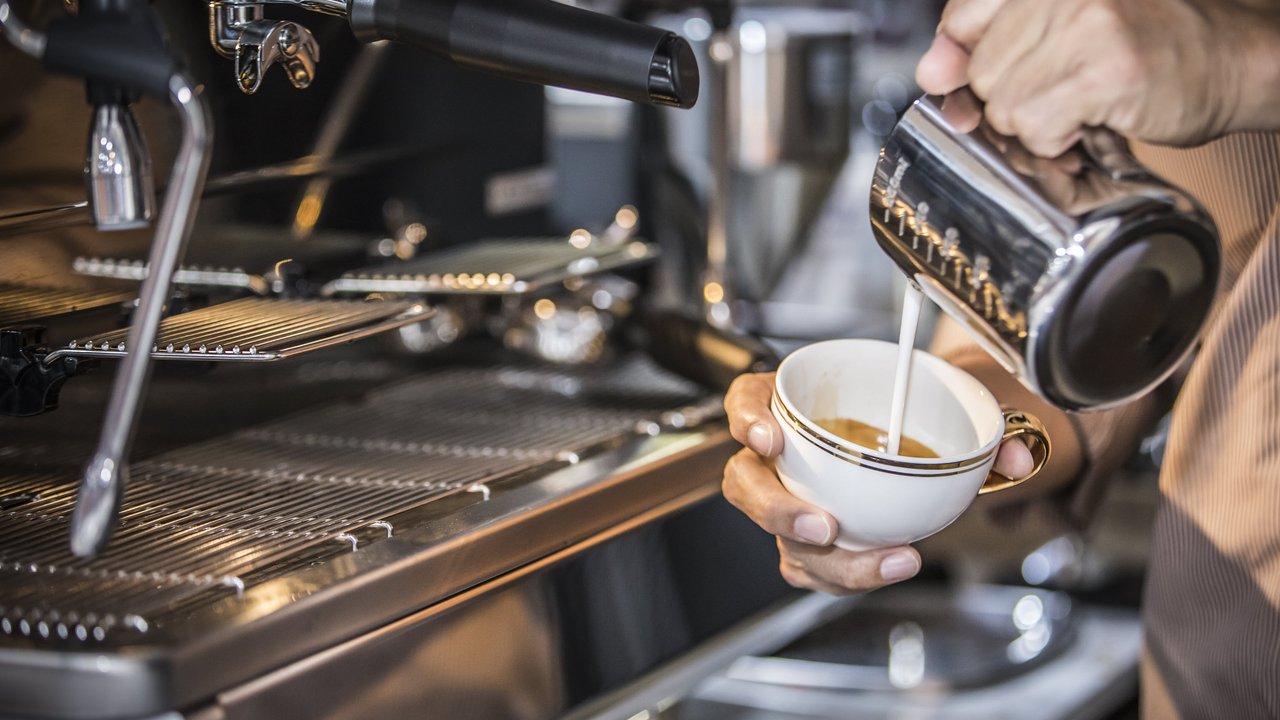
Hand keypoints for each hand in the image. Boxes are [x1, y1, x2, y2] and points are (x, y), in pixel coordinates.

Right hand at [721, 372, 1034, 594]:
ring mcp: (787, 500)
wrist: (918, 443)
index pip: (746, 400)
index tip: (770, 436)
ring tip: (883, 561)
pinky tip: (889, 567)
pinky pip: (809, 567)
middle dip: (777, 509)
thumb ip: (982, 423)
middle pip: (746, 482)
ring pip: (776, 537)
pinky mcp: (805, 540)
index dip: (748, 419)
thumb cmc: (910, 412)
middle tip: (825, 524)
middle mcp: (778, 455)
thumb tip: (1013, 456)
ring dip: (821, 558)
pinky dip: (846, 576)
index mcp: (791, 403)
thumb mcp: (946, 402)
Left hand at [916, 0, 1279, 156]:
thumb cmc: (1145, 43)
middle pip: (978, 71)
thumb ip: (985, 45)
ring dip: (1036, 121)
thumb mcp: (1056, 29)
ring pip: (1002, 105)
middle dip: (1010, 95)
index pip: (960, 20)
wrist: (1230, 58)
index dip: (970, 59)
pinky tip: (1089, 119)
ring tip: (1078, 100)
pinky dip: (1057, 139)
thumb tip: (930, 74)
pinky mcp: (1103, 71)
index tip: (1004, 70)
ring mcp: (1083, 25)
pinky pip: (1035, 128)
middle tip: (1060, 86)